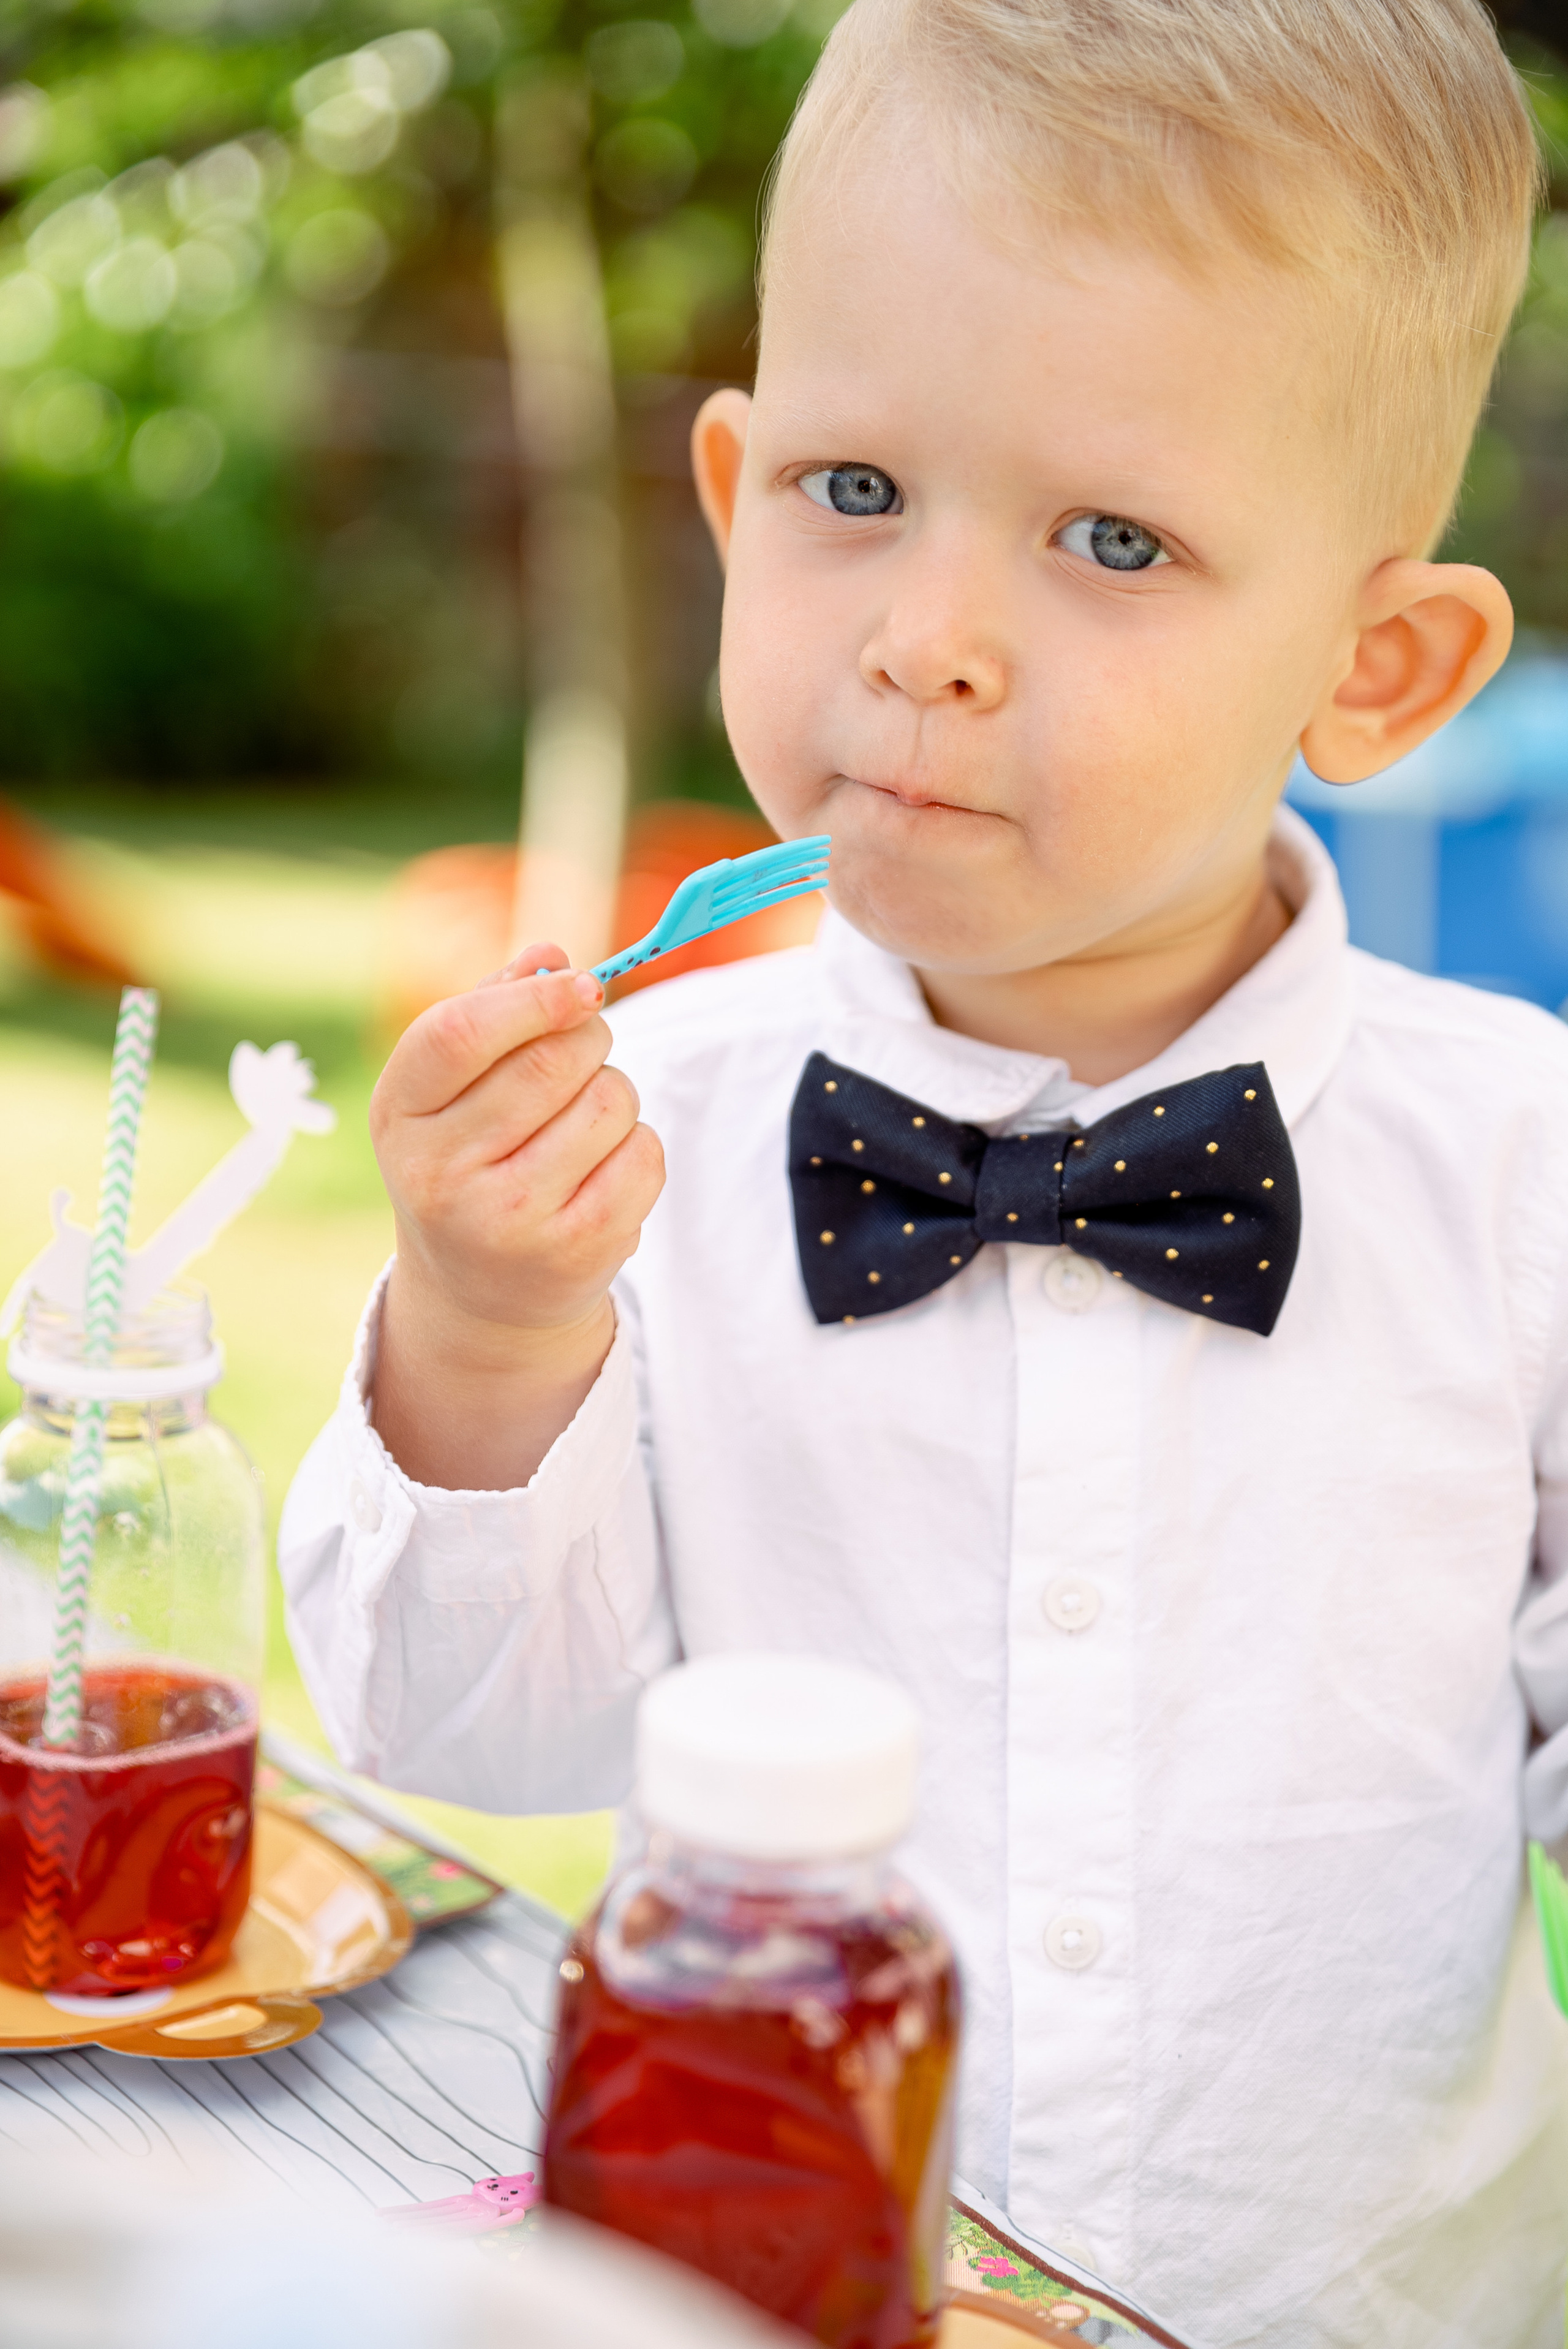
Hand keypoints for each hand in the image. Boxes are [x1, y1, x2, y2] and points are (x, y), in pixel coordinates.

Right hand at [367, 946, 664, 1485]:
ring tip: (581, 1125)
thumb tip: (551, 955)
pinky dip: (638, 1146)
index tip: (584, 983)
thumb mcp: (454, 1088)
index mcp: (400, 1115)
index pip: (459, 1034)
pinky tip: (601, 1171)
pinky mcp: (574, 1251)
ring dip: (615, 1094)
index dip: (533, 998)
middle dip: (588, 1037)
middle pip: (552, 1060)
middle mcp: (441, 1174)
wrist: (482, 1293)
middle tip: (583, 1051)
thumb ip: (494, 1006)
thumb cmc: (472, 1158)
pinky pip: (644, 1154)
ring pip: (609, 1101)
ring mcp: (508, 1220)